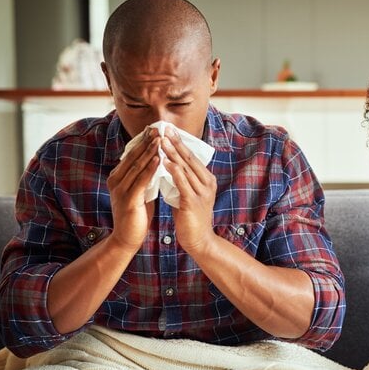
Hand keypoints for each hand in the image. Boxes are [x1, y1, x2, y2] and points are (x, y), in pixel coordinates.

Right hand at [107, 131, 159, 251]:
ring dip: (149, 151)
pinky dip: (150, 168)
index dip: (143, 141)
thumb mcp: (139, 191)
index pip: (131, 154)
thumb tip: (155, 162)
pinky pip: (141, 180)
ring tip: (160, 138)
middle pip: (133, 156)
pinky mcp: (128, 199)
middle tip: (158, 128)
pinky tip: (159, 159)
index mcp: (118, 177)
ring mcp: (121, 189)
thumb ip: (143, 177)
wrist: (127, 238)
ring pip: (137, 165)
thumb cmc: (136, 215)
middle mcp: (116, 180)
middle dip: (146, 141)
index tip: (154, 129)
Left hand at [160, 129, 217, 254]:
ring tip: (161, 141)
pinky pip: (183, 184)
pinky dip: (174, 172)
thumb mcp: (187, 194)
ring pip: (185, 169)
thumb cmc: (190, 217)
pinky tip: (166, 163)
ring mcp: (202, 192)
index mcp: (206, 179)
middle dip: (176, 142)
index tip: (168, 130)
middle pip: (189, 158)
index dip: (180, 142)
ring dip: (173, 153)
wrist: (199, 240)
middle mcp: (207, 183)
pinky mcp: (193, 203)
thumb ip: (181, 180)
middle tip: (164, 128)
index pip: (191, 157)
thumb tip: (168, 164)